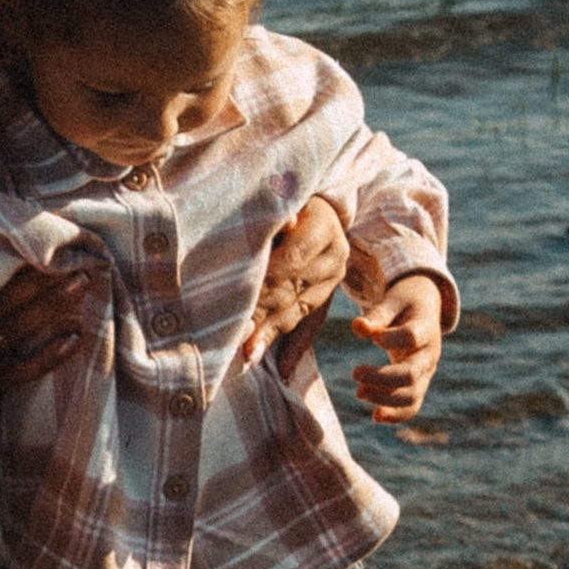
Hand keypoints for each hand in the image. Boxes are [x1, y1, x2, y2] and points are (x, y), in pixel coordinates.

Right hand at [0, 260, 82, 399]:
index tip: (56, 248)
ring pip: (17, 328)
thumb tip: (33, 263)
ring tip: (81, 286)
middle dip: (44, 279)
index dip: (27, 265)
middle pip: (9, 299)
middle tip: (79, 263)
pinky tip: (76, 340)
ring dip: (51, 305)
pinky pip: (24, 369)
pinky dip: (50, 355)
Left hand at [243, 193, 351, 371]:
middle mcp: (335, 255)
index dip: (265, 280)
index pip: (291, 260)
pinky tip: (282, 371)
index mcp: (323, 226)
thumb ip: (275, 214)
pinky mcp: (327, 296)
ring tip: (247, 355)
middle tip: (234, 337)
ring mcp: (333, 278)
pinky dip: (292, 348)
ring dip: (271, 333)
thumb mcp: (280, 197)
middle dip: (261, 314)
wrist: (318, 205)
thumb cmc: (284, 197)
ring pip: (299, 309)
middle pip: (293, 288)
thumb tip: (284, 224)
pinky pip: (309, 324)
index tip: (237, 300)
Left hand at [350, 273, 446, 424]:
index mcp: (426, 328)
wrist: (425, 310)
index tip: (372, 338)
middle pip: (412, 374)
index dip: (391, 339)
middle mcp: (429, 354)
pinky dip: (396, 415)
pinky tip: (375, 416)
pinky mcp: (419, 385)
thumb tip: (357, 327)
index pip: (412, 337)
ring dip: (385, 398)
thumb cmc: (405, 304)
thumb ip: (377, 314)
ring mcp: (426, 373)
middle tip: (354, 372)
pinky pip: (412, 406)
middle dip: (382, 378)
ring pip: (412, 395)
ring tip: (359, 393)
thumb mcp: (393, 301)